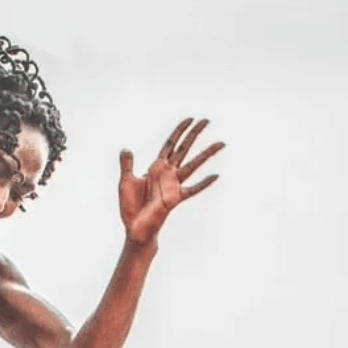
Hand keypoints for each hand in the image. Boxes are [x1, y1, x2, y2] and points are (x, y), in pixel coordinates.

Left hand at [119, 118, 223, 246]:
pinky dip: (203, 183)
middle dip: (194, 134)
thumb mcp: (125, 182)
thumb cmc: (131, 207)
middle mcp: (168, 173)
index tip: (190, 119)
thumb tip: (126, 149)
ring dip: (206, 154)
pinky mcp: (175, 198)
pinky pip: (192, 189)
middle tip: (207, 120)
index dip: (179, 131)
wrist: (134, 228)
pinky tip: (215, 175)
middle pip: (184, 149)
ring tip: (221, 143)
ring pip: (193, 165)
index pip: (170, 144)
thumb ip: (127, 165)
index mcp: (156, 167)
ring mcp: (173, 185)